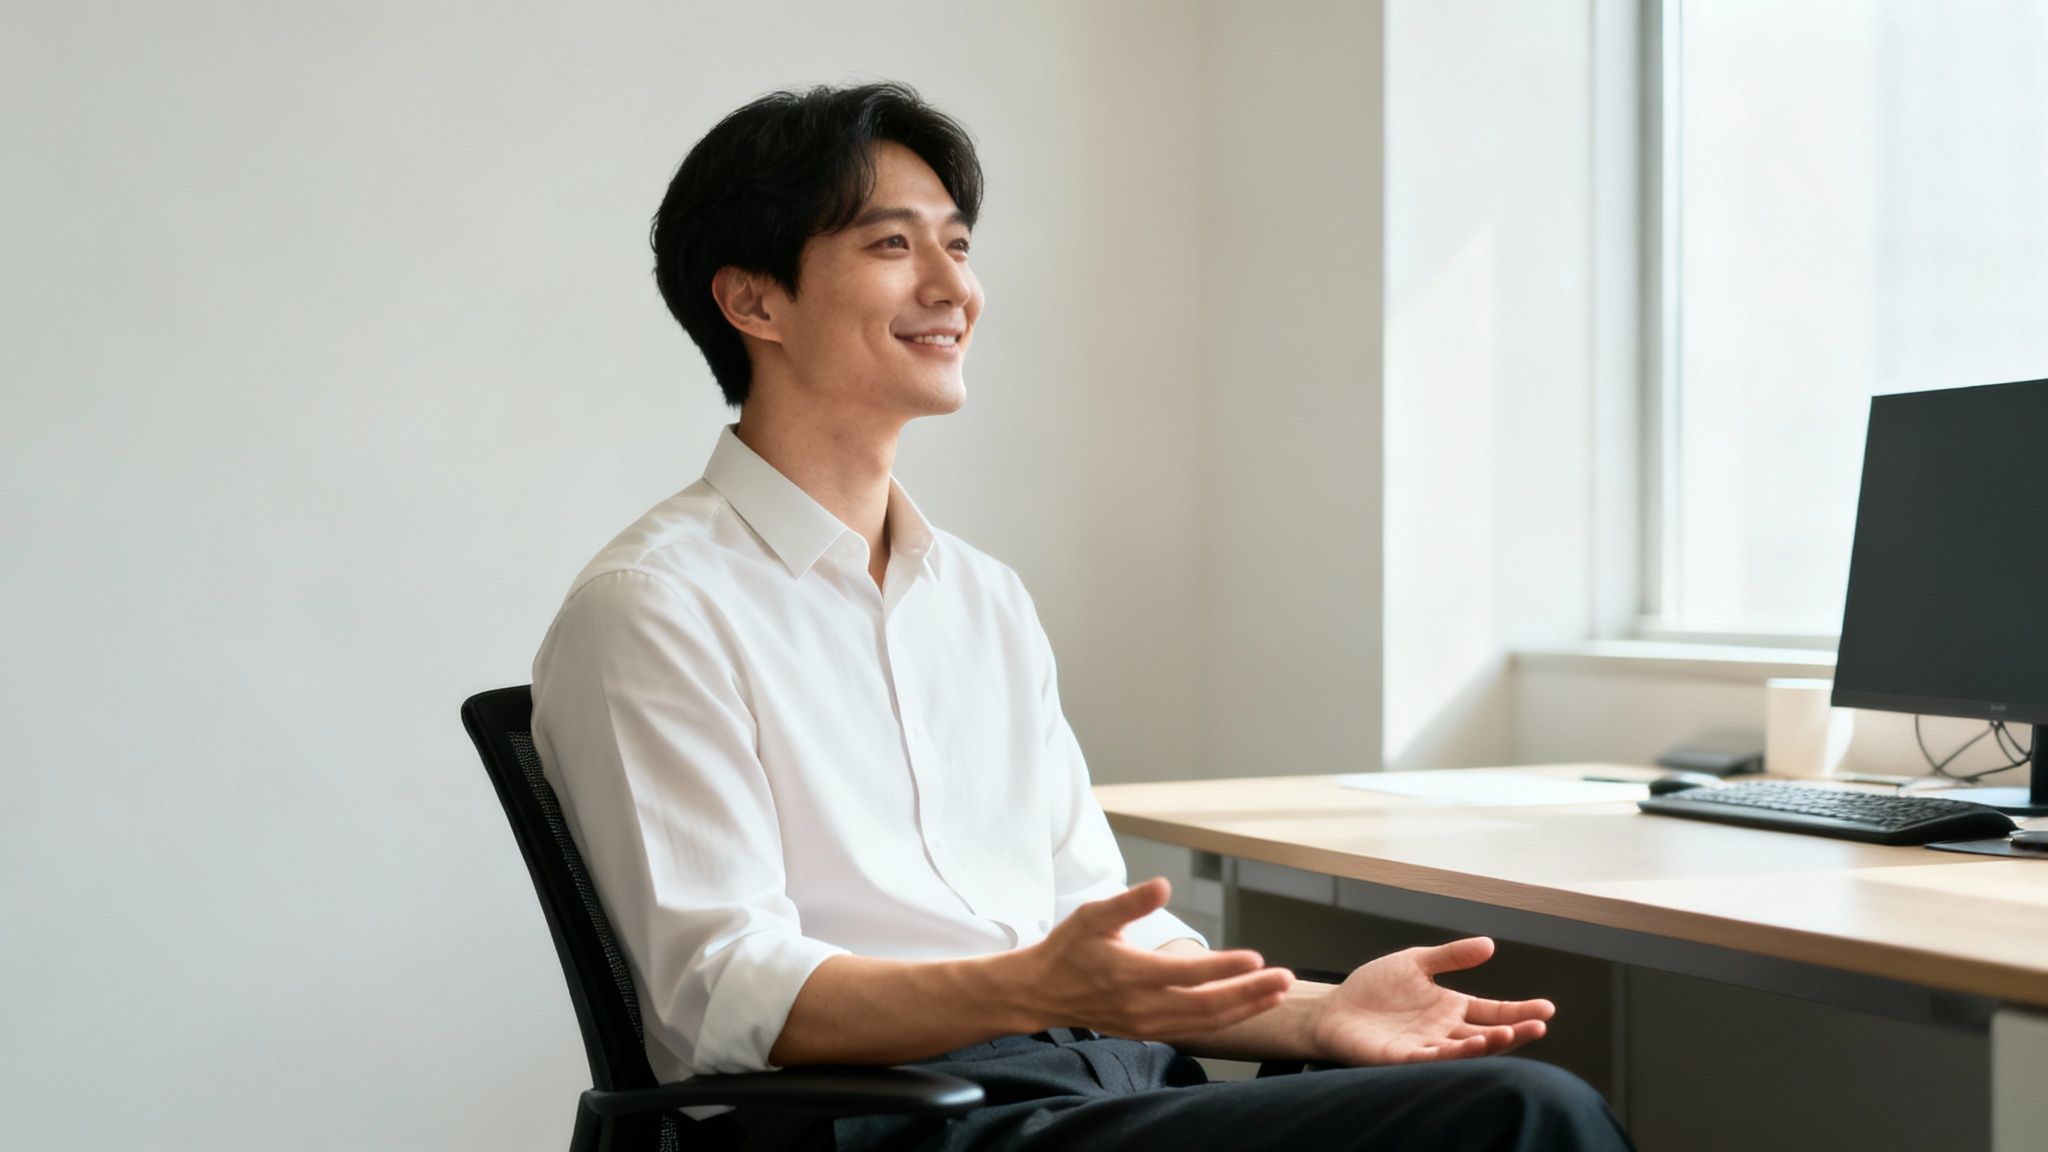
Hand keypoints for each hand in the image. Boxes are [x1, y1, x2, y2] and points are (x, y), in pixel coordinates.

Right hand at [1014, 878, 1293, 1038]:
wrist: (1041, 992)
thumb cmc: (1069, 947)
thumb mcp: (1093, 915)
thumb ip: (1130, 902)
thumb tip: (1163, 884)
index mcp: (1130, 973)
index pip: (1187, 973)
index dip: (1224, 968)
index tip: (1256, 958)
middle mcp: (1142, 1004)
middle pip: (1207, 1005)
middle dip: (1250, 993)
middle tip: (1286, 979)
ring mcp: (1146, 1023)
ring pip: (1205, 1022)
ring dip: (1244, 1008)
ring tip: (1276, 992)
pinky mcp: (1147, 1031)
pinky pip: (1194, 1029)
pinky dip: (1224, 1020)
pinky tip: (1245, 1007)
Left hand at [1310, 937, 1552, 1064]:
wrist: (1335, 1008)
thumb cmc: (1374, 988)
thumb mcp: (1415, 962)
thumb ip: (1451, 956)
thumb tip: (1489, 944)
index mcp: (1451, 1007)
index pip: (1493, 1011)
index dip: (1519, 1011)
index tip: (1547, 1009)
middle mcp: (1445, 1030)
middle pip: (1487, 1033)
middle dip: (1515, 1031)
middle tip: (1539, 1025)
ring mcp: (1427, 1045)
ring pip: (1465, 1049)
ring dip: (1488, 1044)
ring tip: (1511, 1034)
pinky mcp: (1403, 1057)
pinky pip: (1433, 1058)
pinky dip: (1453, 1053)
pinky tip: (1472, 1046)